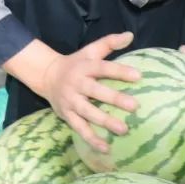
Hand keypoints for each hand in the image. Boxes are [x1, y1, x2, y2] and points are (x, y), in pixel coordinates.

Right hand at [37, 32, 139, 152]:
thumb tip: (130, 35)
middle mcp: (77, 84)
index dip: (119, 71)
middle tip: (135, 106)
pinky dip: (91, 139)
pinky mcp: (67, 115)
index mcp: (84, 67)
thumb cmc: (76, 63)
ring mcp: (71, 101)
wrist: (46, 76)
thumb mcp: (90, 51)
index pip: (103, 68)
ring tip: (124, 130)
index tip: (138, 76)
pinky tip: (106, 148)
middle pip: (96, 91)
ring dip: (105, 121)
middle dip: (114, 99)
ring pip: (88, 112)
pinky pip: (80, 128)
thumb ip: (109, 43)